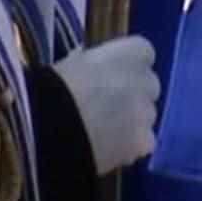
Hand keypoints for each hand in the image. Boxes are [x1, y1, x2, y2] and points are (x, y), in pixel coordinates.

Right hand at [52, 36, 162, 174]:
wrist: (53, 127)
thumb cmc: (56, 86)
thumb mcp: (73, 62)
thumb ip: (95, 63)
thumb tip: (94, 69)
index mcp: (132, 53)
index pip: (143, 53)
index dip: (127, 64)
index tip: (111, 72)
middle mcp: (148, 81)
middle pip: (148, 85)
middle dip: (133, 93)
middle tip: (107, 103)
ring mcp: (149, 114)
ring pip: (146, 115)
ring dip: (132, 120)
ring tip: (104, 130)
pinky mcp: (145, 143)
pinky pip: (143, 142)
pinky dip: (130, 145)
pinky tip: (109, 148)